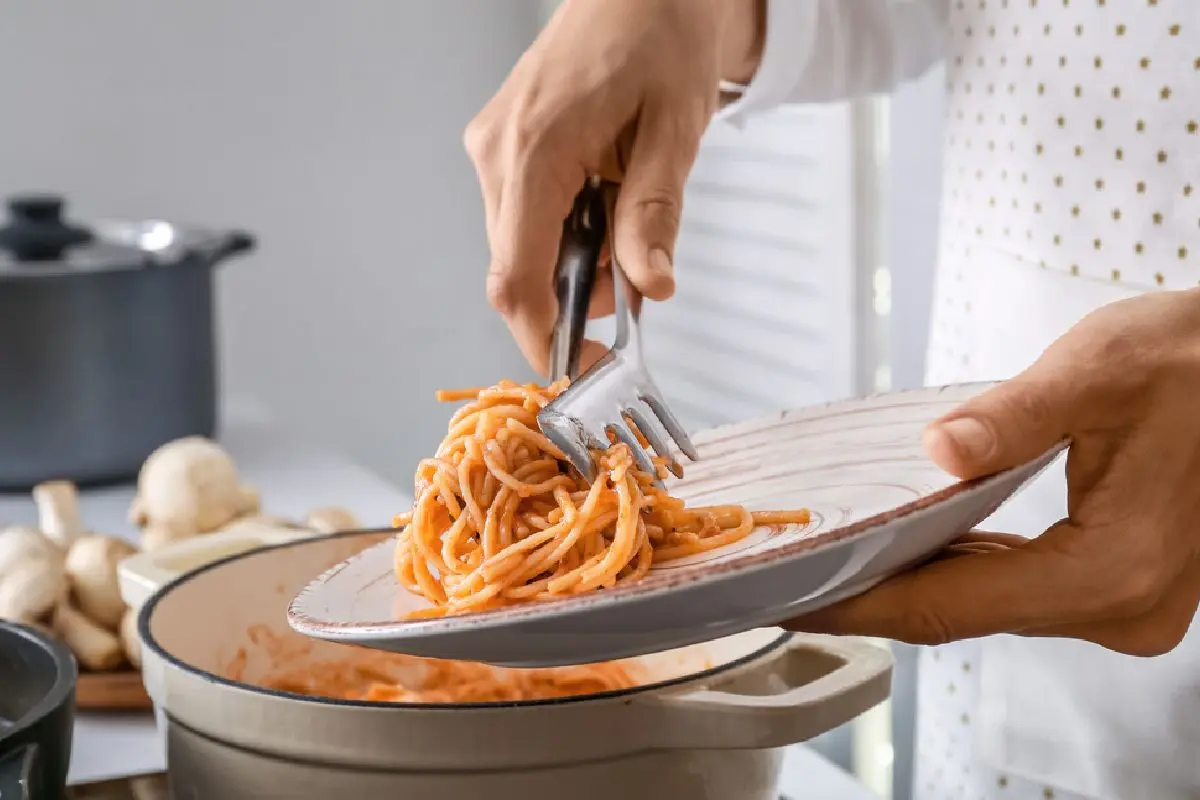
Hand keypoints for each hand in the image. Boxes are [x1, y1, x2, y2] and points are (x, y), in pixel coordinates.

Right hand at [464, 0, 764, 373]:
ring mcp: (493, 147)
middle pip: (515, 271)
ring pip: (519, 247)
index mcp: (534, 149)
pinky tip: (603, 201)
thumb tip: (651, 289)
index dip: (545, 339)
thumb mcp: (675, 130)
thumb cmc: (662, 37)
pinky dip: (564, 233)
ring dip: (573, 264)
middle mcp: (497, 151)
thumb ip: (654, 213)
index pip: (517, 277)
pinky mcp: (501, 145)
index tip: (586, 372)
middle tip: (636, 279)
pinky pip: (522, 216)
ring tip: (627, 221)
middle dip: (573, 298)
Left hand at [785, 288, 1199, 656]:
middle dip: (873, 592)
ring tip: (830, 559)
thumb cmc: (1198, 363)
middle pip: (963, 612)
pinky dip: (958, 569)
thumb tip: (941, 449)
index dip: (862, 602)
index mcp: (1114, 570)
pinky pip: (1017, 588)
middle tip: (789, 574)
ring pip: (987, 603)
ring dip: (911, 581)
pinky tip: (912, 544)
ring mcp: (1125, 605)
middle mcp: (1122, 608)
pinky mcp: (1118, 586)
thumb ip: (1015, 417)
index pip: (952, 604)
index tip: (791, 599)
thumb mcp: (1101, 371)